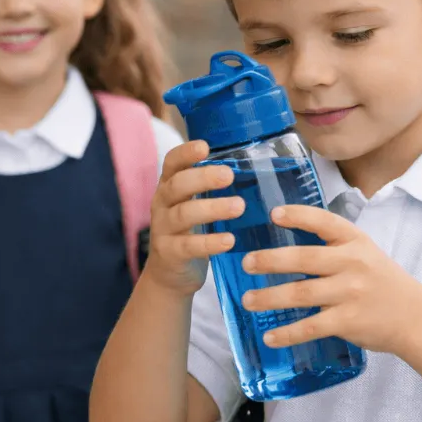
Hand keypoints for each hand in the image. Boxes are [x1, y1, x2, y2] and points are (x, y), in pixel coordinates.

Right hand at [146, 141, 243, 295]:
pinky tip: (229, 241)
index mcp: (170, 186)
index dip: (185, 153)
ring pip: (184, 214)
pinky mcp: (169, 253)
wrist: (169, 275)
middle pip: (178, 185)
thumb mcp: (196, 205)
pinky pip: (188, 247)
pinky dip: (209, 243)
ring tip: (239, 206)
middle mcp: (162, 204)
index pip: (172, 162)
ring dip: (212, 208)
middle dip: (203, 178)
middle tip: (228, 176)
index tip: (205, 147)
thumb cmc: (191, 231)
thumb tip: (259, 167)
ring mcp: (163, 229)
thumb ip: (214, 188)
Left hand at [240, 205, 421, 353]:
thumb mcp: (364, 253)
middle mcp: (353, 263)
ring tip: (248, 300)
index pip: (325, 222)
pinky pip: (311, 327)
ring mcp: (350, 293)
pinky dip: (288, 333)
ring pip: (301, 293)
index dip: (299, 216)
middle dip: (271, 260)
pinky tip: (270, 336)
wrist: (415, 316)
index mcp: (355, 241)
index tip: (274, 214)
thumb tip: (286, 246)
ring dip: (270, 297)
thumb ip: (333, 246)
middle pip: (304, 258)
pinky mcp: (348, 321)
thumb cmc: (382, 282)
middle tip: (246, 263)